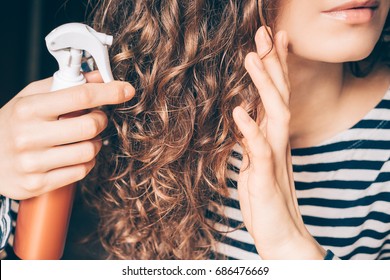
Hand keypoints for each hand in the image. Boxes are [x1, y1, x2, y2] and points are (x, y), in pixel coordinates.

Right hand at [0, 71, 134, 199]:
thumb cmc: (12, 124)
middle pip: (89, 126)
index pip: (80, 96)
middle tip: (95, 118)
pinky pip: (81, 171)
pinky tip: (76, 155)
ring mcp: (33, 163)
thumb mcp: (30, 97)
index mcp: (28, 108)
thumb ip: (64, 85)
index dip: (109, 92)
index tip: (125, 90)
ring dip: (95, 143)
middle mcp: (29, 136)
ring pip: (89, 151)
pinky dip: (87, 162)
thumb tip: (98, 77)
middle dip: (100, 120)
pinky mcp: (38, 184)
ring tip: (84, 139)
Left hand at [232, 27, 324, 258]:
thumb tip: (245, 118)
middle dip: (272, 63)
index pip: (277, 95)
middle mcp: (277, 142)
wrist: (280, 235)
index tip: (272, 40)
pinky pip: (259, 150)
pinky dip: (249, 130)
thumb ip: (253, 139)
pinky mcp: (265, 177)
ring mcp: (273, 158)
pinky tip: (239, 111)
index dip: (275, 67)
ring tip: (252, 58)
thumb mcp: (256, 163)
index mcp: (273, 138)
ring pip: (274, 114)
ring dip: (263, 86)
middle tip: (265, 32)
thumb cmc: (265, 200)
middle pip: (279, 95)